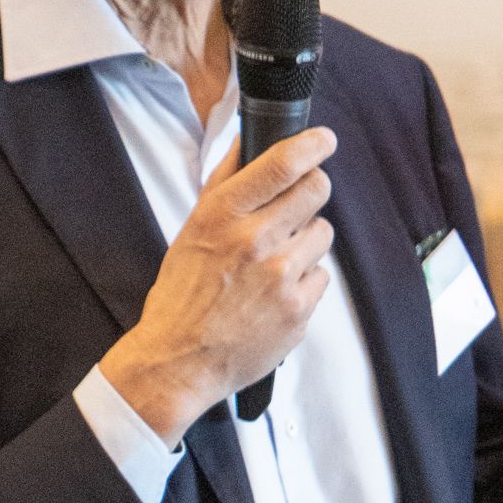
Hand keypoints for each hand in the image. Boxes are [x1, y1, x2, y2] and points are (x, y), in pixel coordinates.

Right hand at [101, 128, 336, 442]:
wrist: (178, 361)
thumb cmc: (181, 296)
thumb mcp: (191, 230)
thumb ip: (223, 184)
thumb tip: (245, 141)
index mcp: (223, 214)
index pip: (282, 163)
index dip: (313, 145)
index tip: (325, 140)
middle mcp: (254, 241)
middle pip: (317, 190)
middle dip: (311, 192)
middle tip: (297, 208)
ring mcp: (280, 277)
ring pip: (323, 234)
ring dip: (307, 242)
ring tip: (276, 263)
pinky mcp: (297, 311)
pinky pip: (321, 277)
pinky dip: (304, 283)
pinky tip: (277, 294)